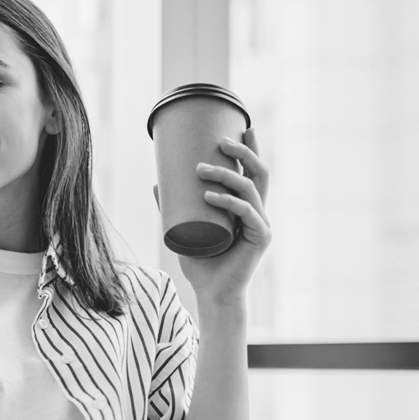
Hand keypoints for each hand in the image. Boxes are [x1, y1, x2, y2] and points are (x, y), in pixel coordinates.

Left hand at [175, 128, 270, 303]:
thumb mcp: (183, 227)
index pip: (253, 170)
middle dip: (243, 152)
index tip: (242, 125)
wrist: (211, 294)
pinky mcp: (260, 239)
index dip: (251, 148)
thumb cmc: (200, 262)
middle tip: (220, 141)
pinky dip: (229, 202)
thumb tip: (156, 181)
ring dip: (226, 175)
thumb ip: (173, 206)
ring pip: (251, 189)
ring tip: (201, 169)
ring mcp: (261, 225)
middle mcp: (258, 212)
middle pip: (259, 172)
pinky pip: (247, 213)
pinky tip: (211, 196)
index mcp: (247, 206)